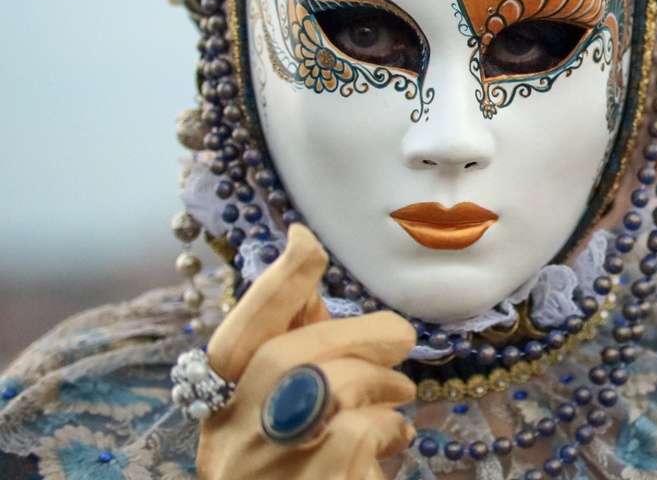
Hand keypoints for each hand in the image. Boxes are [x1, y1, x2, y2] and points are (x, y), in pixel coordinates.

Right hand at [196, 225, 416, 479]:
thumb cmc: (300, 469)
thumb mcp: (284, 409)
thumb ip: (297, 341)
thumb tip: (302, 250)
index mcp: (218, 410)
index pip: (236, 336)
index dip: (273, 284)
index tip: (306, 239)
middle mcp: (228, 444)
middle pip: (286, 357)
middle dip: (355, 334)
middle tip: (399, 343)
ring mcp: (264, 476)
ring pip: (323, 391)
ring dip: (378, 383)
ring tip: (398, 397)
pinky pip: (353, 435)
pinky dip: (385, 428)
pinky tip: (390, 442)